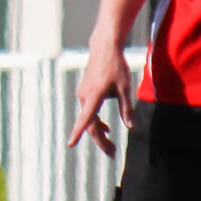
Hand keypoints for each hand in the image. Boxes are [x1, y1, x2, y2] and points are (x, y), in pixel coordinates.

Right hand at [68, 38, 132, 154]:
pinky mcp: (84, 92)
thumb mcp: (125, 88)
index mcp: (94, 96)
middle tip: (112, 153)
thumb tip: (130, 126)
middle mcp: (84, 96)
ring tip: (111, 145)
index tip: (70, 144)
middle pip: (90, 124)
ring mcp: (82, 94)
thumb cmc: (116, 67)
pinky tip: (106, 128)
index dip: (77, 133)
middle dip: (100, 140)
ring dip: (99, 132)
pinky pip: (88, 112)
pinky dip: (96, 122)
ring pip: (88, 119)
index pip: (85, 118)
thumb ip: (126, 108)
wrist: (104, 48)